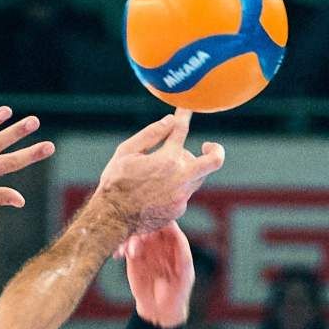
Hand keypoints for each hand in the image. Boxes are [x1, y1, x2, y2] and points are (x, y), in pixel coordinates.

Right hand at [91, 112, 224, 235]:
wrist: (112, 219)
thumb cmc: (115, 183)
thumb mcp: (126, 153)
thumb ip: (150, 134)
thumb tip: (170, 120)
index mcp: (166, 159)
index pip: (181, 130)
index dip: (184, 116)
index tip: (186, 109)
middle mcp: (179, 178)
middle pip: (213, 161)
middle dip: (215, 150)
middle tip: (207, 145)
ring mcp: (181, 196)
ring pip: (198, 176)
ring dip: (188, 168)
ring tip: (167, 168)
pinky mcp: (178, 209)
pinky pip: (184, 192)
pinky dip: (175, 186)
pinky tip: (156, 190)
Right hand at [120, 222, 193, 327]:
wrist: (160, 310)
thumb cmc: (177, 293)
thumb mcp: (184, 275)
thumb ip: (182, 255)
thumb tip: (176, 235)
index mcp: (175, 243)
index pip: (168, 223)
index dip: (160, 218)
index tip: (152, 219)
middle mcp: (160, 242)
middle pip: (150, 224)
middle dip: (142, 225)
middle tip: (138, 233)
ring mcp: (146, 249)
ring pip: (136, 234)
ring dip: (131, 238)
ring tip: (130, 252)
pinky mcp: (133, 258)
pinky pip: (125, 246)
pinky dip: (121, 247)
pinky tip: (119, 254)